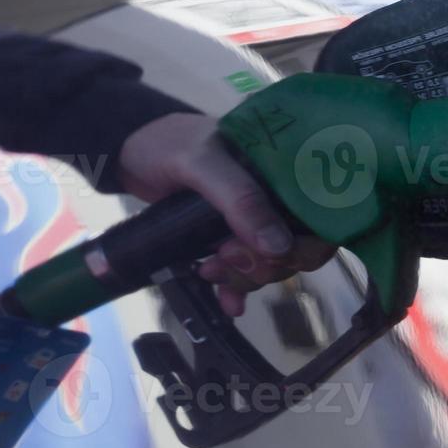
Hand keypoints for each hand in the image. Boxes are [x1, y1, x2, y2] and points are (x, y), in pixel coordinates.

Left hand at [118, 113, 334, 316]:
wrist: (125, 152)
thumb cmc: (167, 144)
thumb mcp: (202, 163)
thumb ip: (240, 199)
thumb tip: (280, 248)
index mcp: (286, 169)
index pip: (322, 212)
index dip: (306, 243)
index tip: (271, 254)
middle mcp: (279, 196)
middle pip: (299, 246)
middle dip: (266, 265)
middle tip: (226, 259)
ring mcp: (255, 219)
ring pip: (273, 263)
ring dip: (246, 277)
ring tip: (209, 271)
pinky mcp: (232, 237)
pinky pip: (248, 271)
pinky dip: (238, 290)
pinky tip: (227, 303)